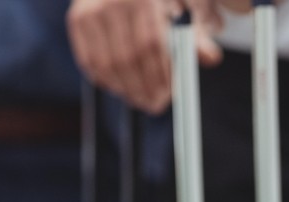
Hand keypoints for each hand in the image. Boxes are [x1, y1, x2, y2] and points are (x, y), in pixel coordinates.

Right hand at [67, 0, 227, 113]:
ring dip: (125, 89)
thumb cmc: (155, 1)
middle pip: (128, 57)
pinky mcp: (76, 19)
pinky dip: (106, 80)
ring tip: (140, 99)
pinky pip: (90, 60)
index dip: (160, 75)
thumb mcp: (178, 9)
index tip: (168, 95)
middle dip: (143, 88)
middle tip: (154, 105)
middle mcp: (113, 0)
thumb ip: (194, 36)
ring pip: (107, 63)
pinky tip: (121, 88)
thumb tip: (212, 59)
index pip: (150, 44)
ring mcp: (90, 10)